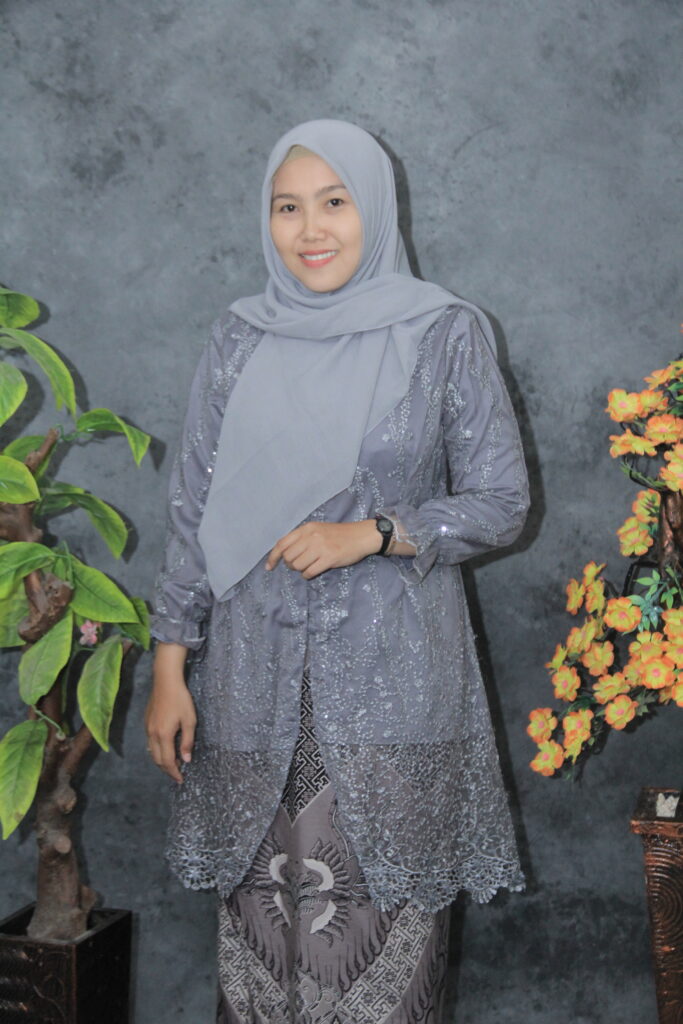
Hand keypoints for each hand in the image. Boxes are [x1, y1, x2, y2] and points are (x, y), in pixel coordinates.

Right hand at [145, 643, 194, 782]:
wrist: (165, 681)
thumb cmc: (181, 699)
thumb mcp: (190, 720)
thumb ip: (187, 741)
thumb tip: (186, 760)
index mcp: (163, 735)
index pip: (167, 761)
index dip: (174, 772)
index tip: (181, 780)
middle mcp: (152, 734)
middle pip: (157, 760)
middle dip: (167, 769)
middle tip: (177, 774)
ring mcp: (147, 728)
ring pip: (151, 752)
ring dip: (161, 760)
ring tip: (172, 763)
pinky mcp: (146, 722)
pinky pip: (150, 743)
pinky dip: (157, 750)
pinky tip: (165, 748)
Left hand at [266, 520, 380, 578]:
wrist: (361, 536)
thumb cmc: (338, 534)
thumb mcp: (318, 530)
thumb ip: (302, 538)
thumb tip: (284, 554)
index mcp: (306, 528)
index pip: (282, 544)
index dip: (273, 557)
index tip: (269, 567)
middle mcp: (311, 536)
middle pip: (288, 557)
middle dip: (290, 565)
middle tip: (299, 565)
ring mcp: (320, 547)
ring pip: (298, 565)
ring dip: (300, 570)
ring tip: (308, 567)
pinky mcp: (329, 558)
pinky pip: (309, 572)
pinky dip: (308, 575)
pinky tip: (313, 572)